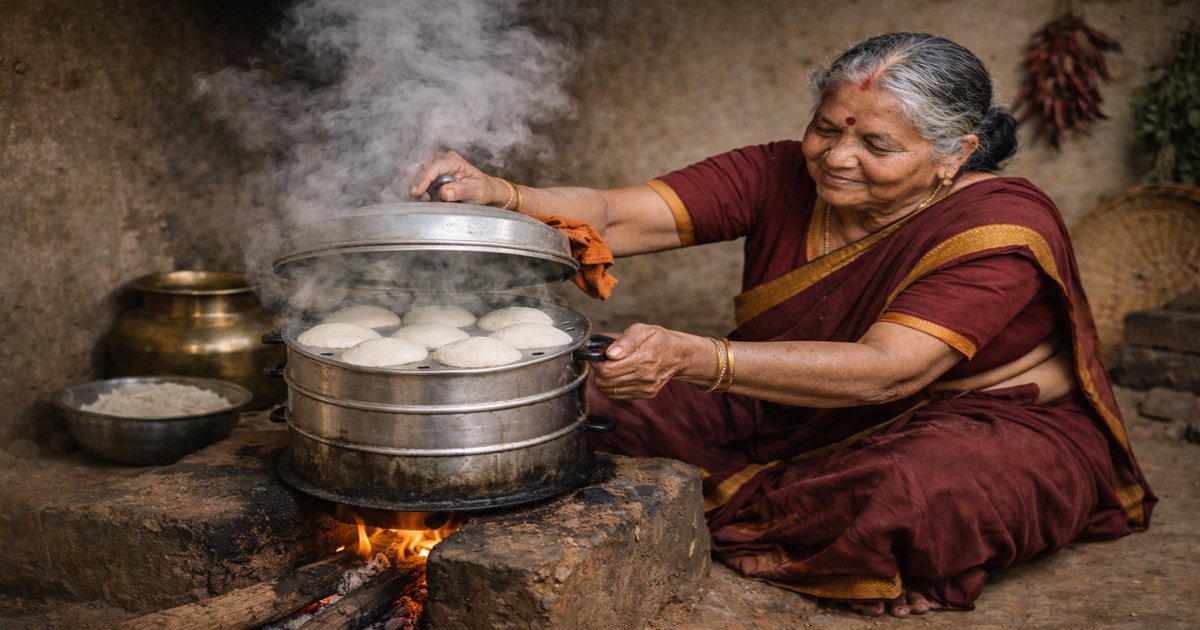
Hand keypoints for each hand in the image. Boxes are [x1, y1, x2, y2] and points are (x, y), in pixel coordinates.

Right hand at [408, 150, 501, 205]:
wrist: (483, 189)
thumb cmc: (481, 188)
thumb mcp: (476, 191)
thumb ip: (460, 191)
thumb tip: (443, 192)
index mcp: (454, 160)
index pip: (434, 167)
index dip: (423, 179)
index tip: (417, 192)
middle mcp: (442, 159)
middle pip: (421, 168)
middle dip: (418, 184)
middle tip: (426, 199)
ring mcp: (435, 165)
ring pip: (416, 172)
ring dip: (417, 186)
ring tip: (427, 199)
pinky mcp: (430, 173)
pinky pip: (417, 178)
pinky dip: (418, 188)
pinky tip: (426, 196)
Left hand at [593, 323, 707, 398]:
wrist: (680, 355)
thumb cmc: (660, 340)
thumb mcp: (644, 330)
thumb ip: (625, 341)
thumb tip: (610, 353)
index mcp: (644, 358)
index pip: (608, 369)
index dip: (596, 362)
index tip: (596, 355)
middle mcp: (646, 376)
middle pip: (606, 382)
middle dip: (598, 372)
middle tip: (601, 361)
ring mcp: (646, 387)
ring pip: (611, 391)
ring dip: (604, 380)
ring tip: (609, 368)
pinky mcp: (647, 394)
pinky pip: (619, 396)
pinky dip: (612, 387)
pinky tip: (617, 376)